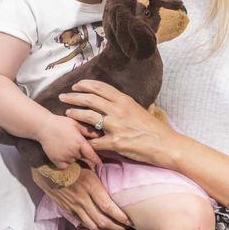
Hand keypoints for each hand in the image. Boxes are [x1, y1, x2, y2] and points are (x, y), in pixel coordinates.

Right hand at [31, 167, 131, 229]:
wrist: (44, 165)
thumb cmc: (68, 159)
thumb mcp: (86, 162)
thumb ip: (100, 171)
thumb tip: (116, 175)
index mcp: (89, 185)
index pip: (108, 207)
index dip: (120, 216)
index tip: (130, 220)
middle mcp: (82, 198)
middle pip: (102, 220)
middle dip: (116, 226)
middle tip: (126, 227)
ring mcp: (73, 205)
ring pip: (92, 224)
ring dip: (105, 229)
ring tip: (115, 229)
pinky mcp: (66, 208)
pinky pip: (81, 221)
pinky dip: (92, 226)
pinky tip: (99, 225)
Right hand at [37, 114, 101, 169]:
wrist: (43, 126)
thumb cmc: (60, 123)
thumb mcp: (75, 123)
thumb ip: (87, 130)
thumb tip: (98, 136)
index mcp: (79, 142)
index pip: (91, 154)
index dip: (96, 160)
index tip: (100, 164)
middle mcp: (73, 151)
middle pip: (81, 156)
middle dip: (80, 152)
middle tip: (71, 143)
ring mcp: (65, 157)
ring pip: (73, 160)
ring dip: (72, 156)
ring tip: (64, 146)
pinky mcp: (56, 161)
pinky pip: (64, 165)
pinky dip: (64, 162)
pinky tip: (61, 153)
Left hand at [60, 80, 176, 165]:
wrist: (166, 145)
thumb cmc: (153, 128)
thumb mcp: (138, 110)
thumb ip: (122, 105)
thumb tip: (109, 103)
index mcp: (124, 100)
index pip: (100, 87)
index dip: (85, 85)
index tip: (75, 86)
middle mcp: (119, 110)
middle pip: (90, 99)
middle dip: (73, 97)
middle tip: (63, 97)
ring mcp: (116, 126)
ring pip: (88, 116)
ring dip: (75, 114)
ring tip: (68, 113)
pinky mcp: (116, 142)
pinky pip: (95, 141)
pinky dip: (86, 140)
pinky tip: (80, 139)